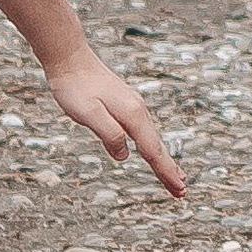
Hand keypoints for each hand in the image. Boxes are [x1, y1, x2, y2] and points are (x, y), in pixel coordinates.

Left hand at [44, 51, 185, 196]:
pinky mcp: (126, 106)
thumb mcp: (88, 114)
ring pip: (152, 139)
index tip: (179, 189)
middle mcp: (138, 111)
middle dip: (169, 170)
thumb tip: (124, 155)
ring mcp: (133, 107)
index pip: (152, 151)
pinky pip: (144, 132)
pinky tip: (152, 151)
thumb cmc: (75, 87)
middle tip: (181, 192)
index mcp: (132, 115)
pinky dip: (153, 147)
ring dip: (163, 160)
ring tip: (175, 177)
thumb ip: (108, 134)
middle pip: (157, 147)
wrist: (70, 59)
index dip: (165, 172)